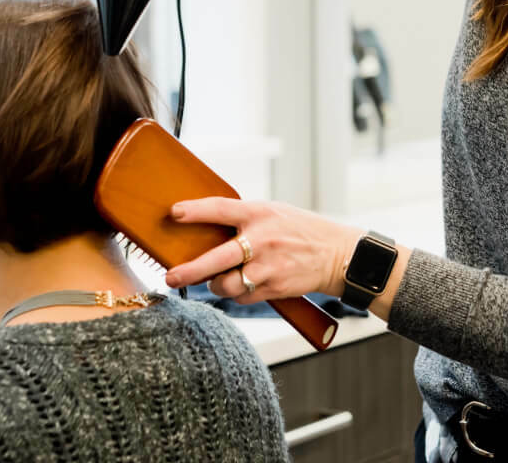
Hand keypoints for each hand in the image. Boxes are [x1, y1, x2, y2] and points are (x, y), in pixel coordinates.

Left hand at [161, 197, 359, 303]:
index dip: (195, 211)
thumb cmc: (300, 230)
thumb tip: (206, 229)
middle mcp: (262, 240)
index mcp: (260, 214)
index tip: (174, 213)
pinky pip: (243, 297)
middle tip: (170, 276)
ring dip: (216, 286)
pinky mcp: (274, 288)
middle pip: (217, 259)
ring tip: (215, 281)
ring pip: (227, 285)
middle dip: (189, 271)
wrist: (336, 255)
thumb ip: (245, 219)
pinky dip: (238, 294)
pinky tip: (246, 284)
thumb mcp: (274, 212)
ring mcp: (268, 267)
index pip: (221, 209)